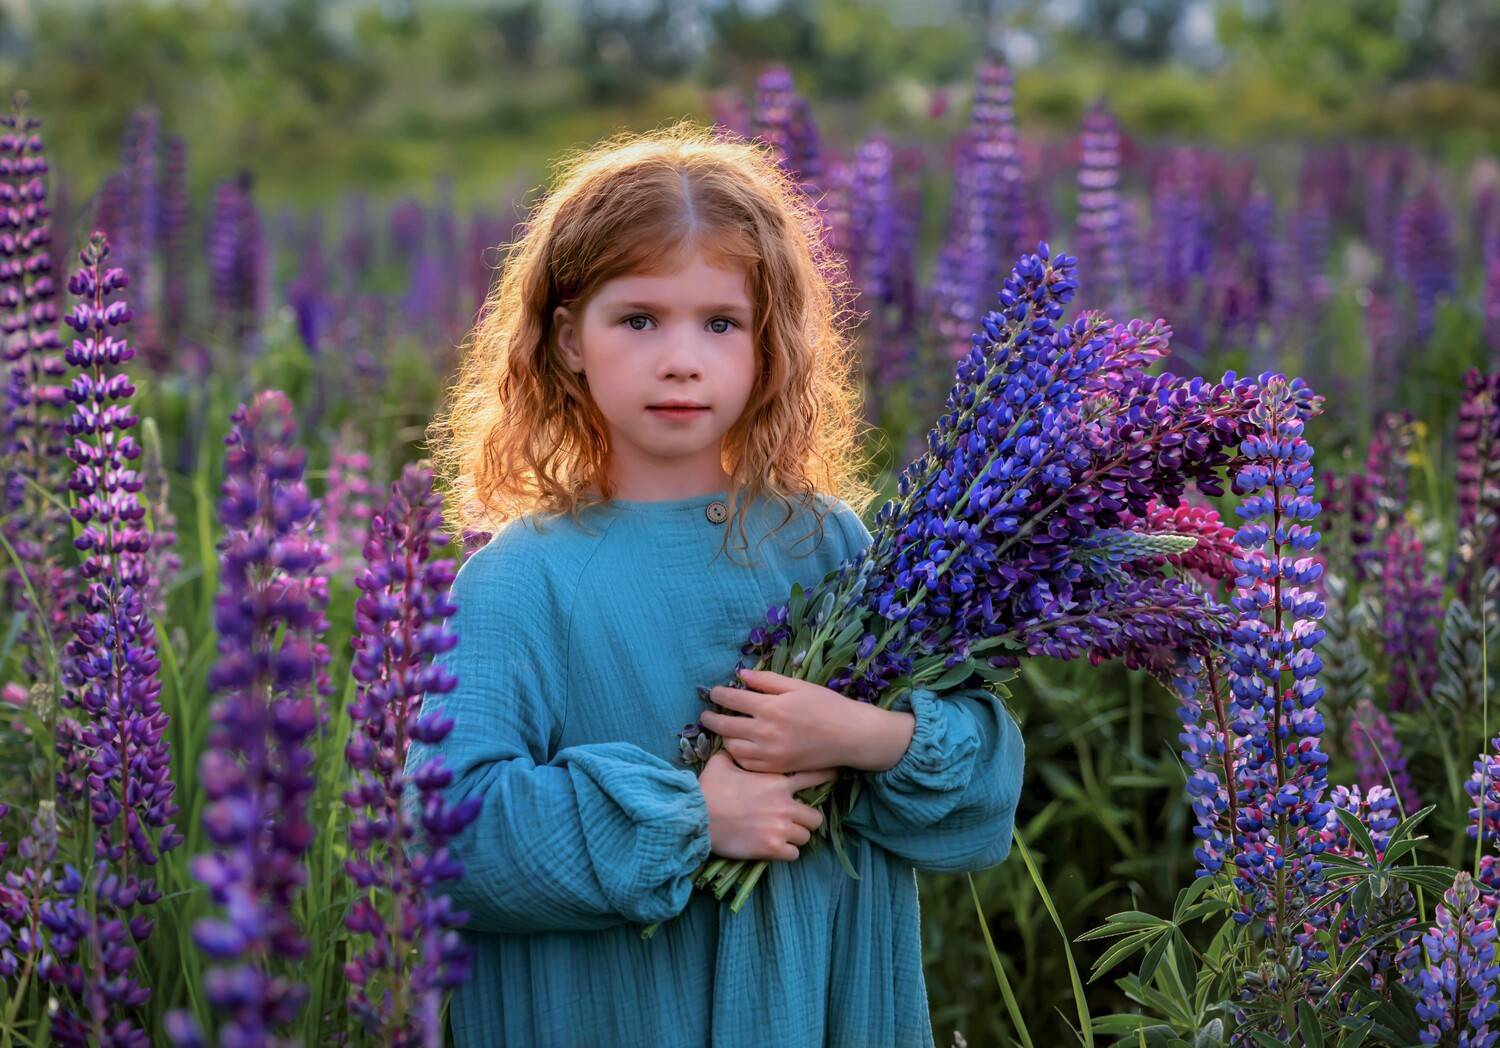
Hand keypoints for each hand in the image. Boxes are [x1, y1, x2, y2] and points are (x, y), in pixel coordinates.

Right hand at [697, 750, 834, 861]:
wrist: (698, 817)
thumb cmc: (710, 788)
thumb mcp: (722, 762)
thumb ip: (736, 753)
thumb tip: (733, 742)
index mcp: (777, 782)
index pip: (814, 777)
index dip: (827, 777)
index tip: (835, 776)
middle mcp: (784, 805)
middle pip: (816, 817)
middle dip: (807, 820)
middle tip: (795, 821)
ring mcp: (780, 828)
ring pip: (806, 837)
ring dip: (797, 837)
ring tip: (784, 836)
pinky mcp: (772, 848)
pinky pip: (793, 854)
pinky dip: (787, 853)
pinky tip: (776, 848)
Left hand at [698, 668, 913, 774]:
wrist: (849, 736)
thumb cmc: (826, 706)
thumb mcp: (798, 685)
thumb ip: (767, 680)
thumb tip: (740, 675)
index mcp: (770, 706)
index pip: (732, 699)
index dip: (718, 695)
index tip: (713, 693)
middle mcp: (765, 732)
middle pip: (725, 726)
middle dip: (711, 719)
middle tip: (705, 716)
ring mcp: (770, 754)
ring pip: (733, 748)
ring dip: (725, 738)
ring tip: (725, 731)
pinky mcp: (776, 768)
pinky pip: (747, 764)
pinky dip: (739, 755)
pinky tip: (740, 747)